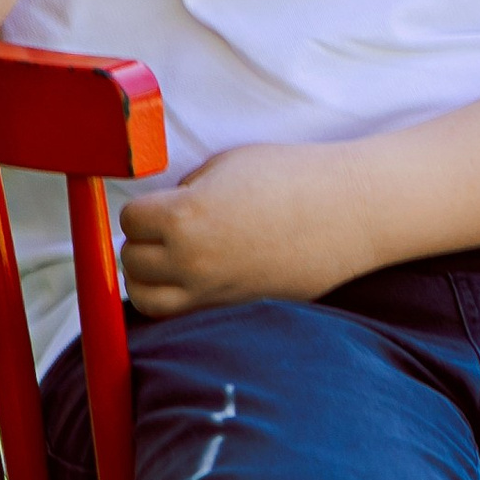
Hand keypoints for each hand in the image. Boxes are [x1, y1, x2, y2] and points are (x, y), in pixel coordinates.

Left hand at [120, 140, 376, 317]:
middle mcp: (191, 261)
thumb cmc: (293, 178)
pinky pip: (184, 312)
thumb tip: (163, 214)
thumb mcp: (226, 167)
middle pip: (132, 263)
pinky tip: (196, 276)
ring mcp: (213, 291)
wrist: (350, 212)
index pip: (130, 221)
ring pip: (147, 300)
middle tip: (163, 231)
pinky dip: (179, 297)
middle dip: (142, 245)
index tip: (161, 204)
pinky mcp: (235, 308)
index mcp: (184, 218)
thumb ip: (186, 191)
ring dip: (147, 281)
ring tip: (167, 262)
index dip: (144, 209)